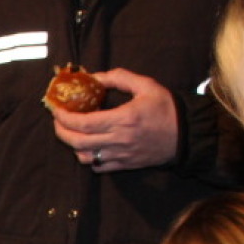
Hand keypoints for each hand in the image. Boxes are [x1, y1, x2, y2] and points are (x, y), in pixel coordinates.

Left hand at [51, 68, 179, 171]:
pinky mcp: (126, 165)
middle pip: (78, 142)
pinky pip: (99, 167)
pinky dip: (89, 158)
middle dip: (61, 131)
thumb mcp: (146, 85)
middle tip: (58, 120)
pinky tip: (89, 146)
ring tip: (72, 133)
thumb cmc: (167, 108)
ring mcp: (122, 155)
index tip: (55, 108)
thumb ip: (119, 78)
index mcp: (123, 119)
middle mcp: (119, 140)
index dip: (63, 117)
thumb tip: (94, 76)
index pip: (83, 123)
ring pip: (86, 158)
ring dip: (73, 146)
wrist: (188, 134)